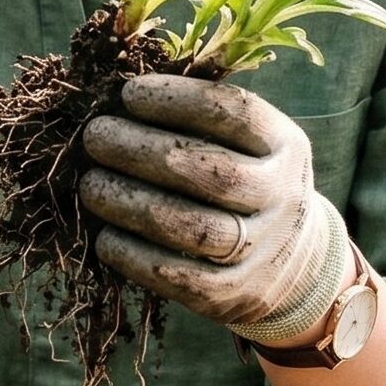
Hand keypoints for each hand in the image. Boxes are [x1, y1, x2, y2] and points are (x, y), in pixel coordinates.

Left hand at [77, 73, 352, 345]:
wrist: (295, 263)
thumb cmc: (248, 179)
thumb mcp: (249, 142)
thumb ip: (200, 117)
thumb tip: (118, 91)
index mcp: (285, 146)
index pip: (236, 113)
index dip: (178, 99)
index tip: (129, 93)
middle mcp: (282, 197)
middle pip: (209, 171)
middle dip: (141, 151)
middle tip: (94, 136)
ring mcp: (262, 250)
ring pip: (192, 228)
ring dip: (130, 203)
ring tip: (90, 184)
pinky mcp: (234, 294)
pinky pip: (178, 277)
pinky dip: (134, 256)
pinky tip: (105, 237)